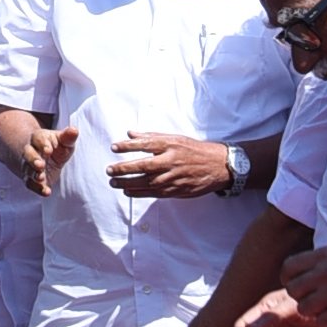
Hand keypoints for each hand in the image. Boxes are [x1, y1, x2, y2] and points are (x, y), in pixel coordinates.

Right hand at [1, 117, 78, 199]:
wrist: (48, 158)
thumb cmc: (57, 147)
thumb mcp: (64, 141)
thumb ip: (68, 137)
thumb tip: (74, 130)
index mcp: (39, 139)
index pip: (37, 139)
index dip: (42, 144)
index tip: (49, 150)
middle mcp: (31, 151)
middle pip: (28, 154)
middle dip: (33, 160)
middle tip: (40, 165)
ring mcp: (29, 166)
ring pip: (27, 169)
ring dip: (33, 174)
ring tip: (41, 178)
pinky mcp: (31, 179)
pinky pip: (31, 184)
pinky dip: (37, 188)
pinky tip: (46, 192)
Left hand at [113, 131, 232, 199]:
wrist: (218, 166)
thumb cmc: (194, 150)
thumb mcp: (174, 138)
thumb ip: (151, 136)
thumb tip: (130, 134)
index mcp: (171, 145)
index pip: (145, 144)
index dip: (128, 146)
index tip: (113, 147)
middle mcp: (171, 161)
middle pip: (144, 165)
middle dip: (124, 168)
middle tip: (109, 170)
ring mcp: (174, 177)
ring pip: (147, 182)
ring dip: (128, 183)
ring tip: (113, 182)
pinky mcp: (176, 190)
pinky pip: (154, 193)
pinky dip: (139, 193)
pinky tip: (128, 191)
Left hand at [240, 243, 326, 326]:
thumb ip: (322, 262)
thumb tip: (301, 271)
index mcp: (323, 255)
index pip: (288, 268)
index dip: (289, 279)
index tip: (297, 286)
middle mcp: (324, 272)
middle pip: (293, 290)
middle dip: (301, 297)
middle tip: (315, 301)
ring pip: (304, 308)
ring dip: (314, 312)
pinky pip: (321, 322)